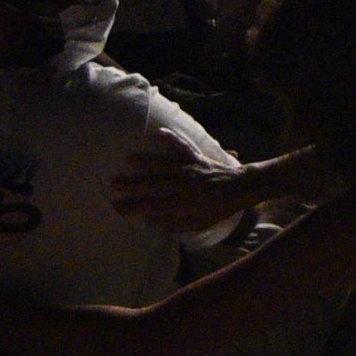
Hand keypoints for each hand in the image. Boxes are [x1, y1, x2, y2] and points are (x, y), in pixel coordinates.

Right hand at [110, 140, 257, 232]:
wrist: (242, 188)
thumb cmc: (218, 209)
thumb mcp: (198, 224)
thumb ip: (174, 223)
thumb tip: (149, 219)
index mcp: (186, 203)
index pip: (154, 206)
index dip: (134, 207)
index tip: (116, 206)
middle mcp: (187, 185)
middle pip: (155, 184)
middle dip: (132, 184)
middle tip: (113, 183)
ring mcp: (192, 169)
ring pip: (165, 164)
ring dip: (146, 161)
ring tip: (128, 159)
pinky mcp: (197, 157)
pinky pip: (184, 147)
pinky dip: (173, 139)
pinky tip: (160, 132)